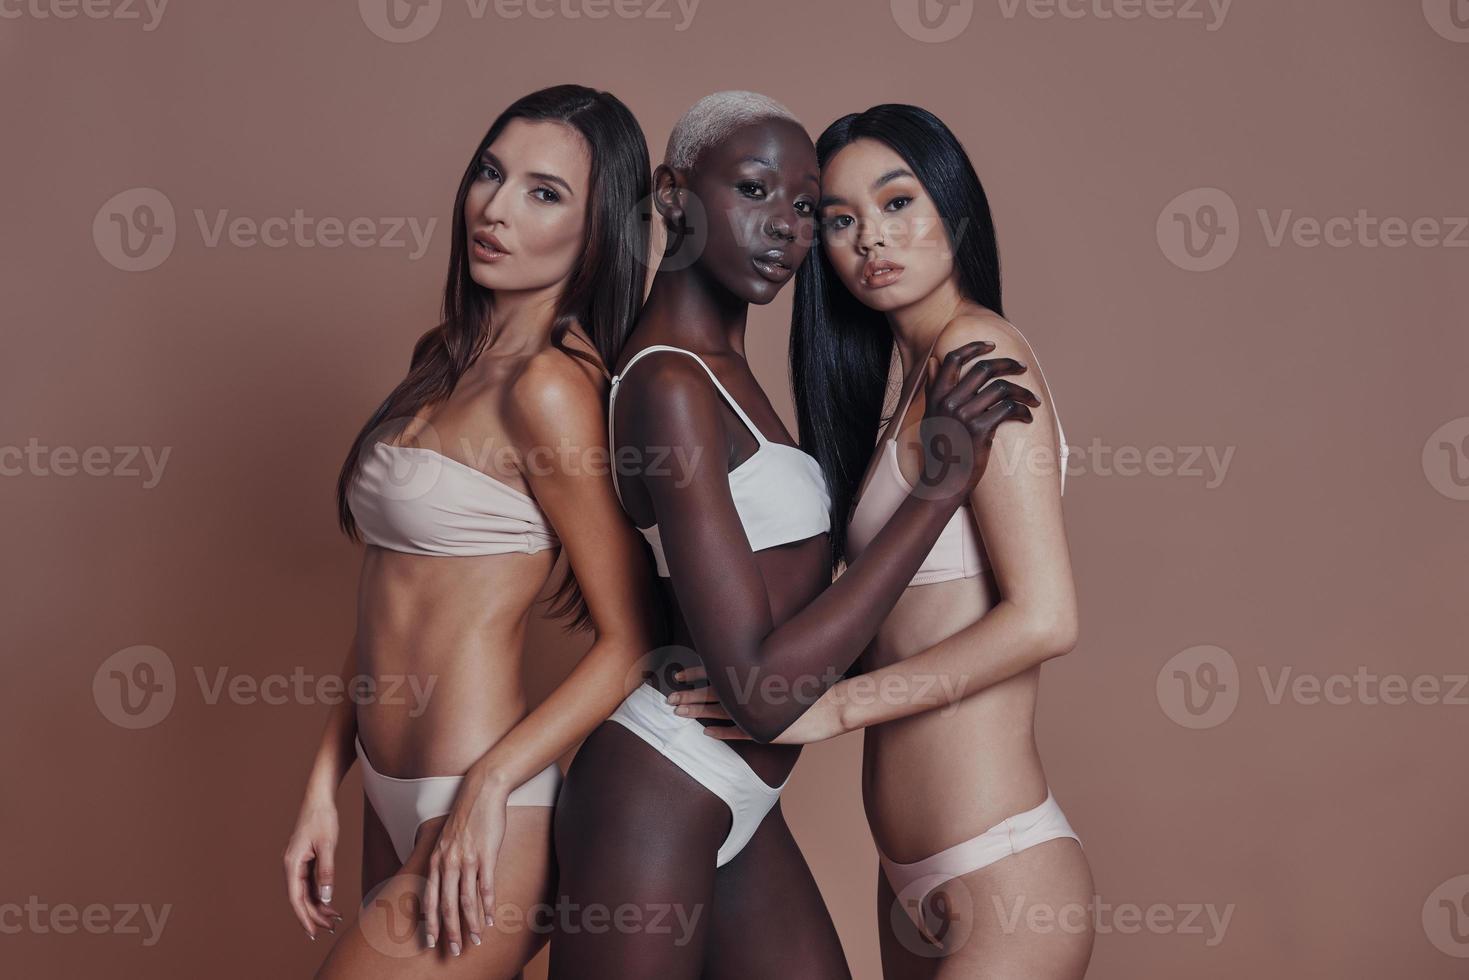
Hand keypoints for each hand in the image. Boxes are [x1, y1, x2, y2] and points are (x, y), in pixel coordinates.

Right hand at [283, 797, 344, 939]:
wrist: (319, 798)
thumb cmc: (322, 818)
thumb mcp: (328, 845)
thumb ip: (326, 871)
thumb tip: (326, 897)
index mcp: (292, 864)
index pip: (296, 898)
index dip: (304, 917)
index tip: (313, 932)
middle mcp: (291, 866)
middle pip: (300, 898)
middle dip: (314, 915)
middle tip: (329, 929)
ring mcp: (297, 864)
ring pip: (306, 892)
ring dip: (318, 906)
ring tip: (334, 919)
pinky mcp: (305, 860)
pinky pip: (310, 883)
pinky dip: (319, 894)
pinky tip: (330, 904)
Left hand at [422, 776, 508, 955]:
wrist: (481, 792)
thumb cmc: (465, 817)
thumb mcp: (446, 841)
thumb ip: (443, 862)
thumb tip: (444, 885)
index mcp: (435, 860)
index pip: (430, 899)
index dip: (430, 923)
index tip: (431, 942)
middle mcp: (447, 863)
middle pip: (447, 906)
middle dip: (449, 931)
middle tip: (453, 951)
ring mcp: (467, 860)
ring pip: (466, 901)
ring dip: (471, 924)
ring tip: (476, 940)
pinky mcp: (486, 856)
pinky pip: (486, 887)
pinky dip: (488, 906)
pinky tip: (490, 918)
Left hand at [667, 666, 844, 744]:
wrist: (836, 705)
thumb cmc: (814, 684)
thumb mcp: (786, 668)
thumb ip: (765, 665)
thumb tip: (750, 656)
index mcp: (755, 674)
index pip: (717, 671)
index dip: (695, 673)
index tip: (677, 675)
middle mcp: (752, 692)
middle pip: (711, 693)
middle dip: (687, 696)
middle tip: (668, 700)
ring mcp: (758, 713)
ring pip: (719, 712)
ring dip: (696, 712)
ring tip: (676, 714)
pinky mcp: (766, 732)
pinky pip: (737, 733)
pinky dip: (720, 733)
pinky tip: (706, 734)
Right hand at [917, 340, 1038, 501]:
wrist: (944, 481)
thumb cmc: (940, 448)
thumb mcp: (931, 415)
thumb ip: (934, 388)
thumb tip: (935, 361)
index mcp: (936, 396)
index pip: (952, 359)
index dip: (974, 347)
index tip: (991, 345)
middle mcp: (949, 403)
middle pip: (983, 369)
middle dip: (1007, 364)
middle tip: (1021, 367)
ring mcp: (964, 416)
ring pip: (1001, 388)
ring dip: (1022, 392)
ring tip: (1032, 399)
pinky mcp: (980, 431)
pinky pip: (1008, 410)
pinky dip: (1023, 411)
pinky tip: (1027, 417)